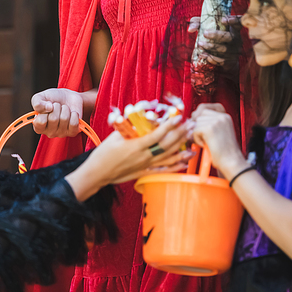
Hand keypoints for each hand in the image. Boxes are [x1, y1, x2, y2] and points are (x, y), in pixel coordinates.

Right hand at [31, 88, 83, 137]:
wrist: (69, 97)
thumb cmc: (52, 99)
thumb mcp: (40, 97)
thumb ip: (37, 103)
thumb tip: (48, 108)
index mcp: (38, 126)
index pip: (40, 121)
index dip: (44, 110)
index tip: (47, 106)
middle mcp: (49, 132)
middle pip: (54, 119)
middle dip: (57, 107)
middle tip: (57, 106)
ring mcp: (61, 133)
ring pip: (64, 119)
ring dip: (65, 109)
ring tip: (64, 109)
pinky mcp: (72, 132)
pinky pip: (73, 123)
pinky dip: (74, 114)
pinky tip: (72, 114)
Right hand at [66, 117, 191, 199]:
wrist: (97, 173)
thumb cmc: (103, 153)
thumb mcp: (115, 136)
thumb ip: (130, 127)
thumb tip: (142, 117)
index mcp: (135, 145)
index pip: (157, 135)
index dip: (169, 126)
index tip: (178, 117)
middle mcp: (143, 156)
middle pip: (166, 145)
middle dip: (180, 134)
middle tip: (191, 125)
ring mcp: (145, 166)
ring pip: (168, 158)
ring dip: (182, 150)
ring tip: (193, 143)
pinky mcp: (144, 173)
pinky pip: (163, 170)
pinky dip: (175, 167)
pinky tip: (185, 162)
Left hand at [190, 16, 240, 67]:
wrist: (225, 60)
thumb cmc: (215, 39)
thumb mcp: (208, 28)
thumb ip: (199, 24)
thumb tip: (190, 29)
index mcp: (234, 30)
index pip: (238, 23)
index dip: (233, 20)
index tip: (223, 20)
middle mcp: (236, 40)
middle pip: (229, 37)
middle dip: (216, 35)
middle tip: (205, 33)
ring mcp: (234, 51)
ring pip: (224, 49)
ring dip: (211, 47)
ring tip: (200, 44)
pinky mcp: (230, 61)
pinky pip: (221, 60)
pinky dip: (211, 57)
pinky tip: (203, 55)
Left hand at [190, 103, 246, 178]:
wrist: (231, 162)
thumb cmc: (224, 152)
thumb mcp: (219, 132)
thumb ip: (209, 123)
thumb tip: (191, 118)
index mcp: (225, 116)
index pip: (204, 107)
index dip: (198, 114)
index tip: (198, 123)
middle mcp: (222, 116)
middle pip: (198, 114)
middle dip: (196, 125)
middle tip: (201, 137)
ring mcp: (216, 121)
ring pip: (195, 123)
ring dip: (197, 134)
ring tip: (206, 143)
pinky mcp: (210, 128)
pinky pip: (194, 131)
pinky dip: (197, 140)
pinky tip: (205, 145)